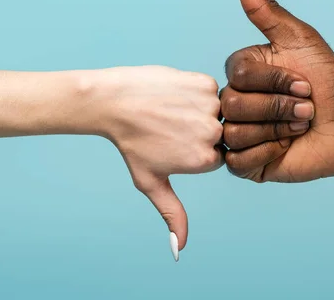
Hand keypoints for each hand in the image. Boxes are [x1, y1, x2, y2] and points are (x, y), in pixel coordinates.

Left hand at [93, 66, 223, 255]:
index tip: (172, 144)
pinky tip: (174, 95)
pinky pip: (212, 90)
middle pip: (219, 135)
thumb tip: (180, 250)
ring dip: (199, 110)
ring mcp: (211, 106)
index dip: (193, 151)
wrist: (114, 101)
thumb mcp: (151, 182)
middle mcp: (213, 133)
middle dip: (198, 131)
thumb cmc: (131, 144)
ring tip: (171, 110)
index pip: (215, 158)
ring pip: (217, 111)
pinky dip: (197, 91)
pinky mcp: (206, 83)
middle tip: (169, 126)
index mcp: (205, 160)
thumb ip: (172, 215)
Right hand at [221, 0, 333, 182]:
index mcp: (243, 73)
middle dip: (280, 107)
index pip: (237, 74)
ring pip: (235, 133)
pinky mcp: (245, 164)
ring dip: (278, 130)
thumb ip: (267, 9)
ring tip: (301, 127)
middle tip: (307, 110)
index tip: (304, 84)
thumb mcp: (300, 40)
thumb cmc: (328, 83)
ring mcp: (238, 133)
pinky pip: (238, 162)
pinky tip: (287, 147)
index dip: (274, 81)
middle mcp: (235, 101)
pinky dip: (269, 152)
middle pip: (233, 104)